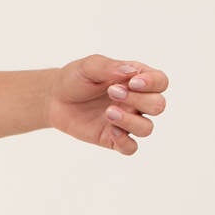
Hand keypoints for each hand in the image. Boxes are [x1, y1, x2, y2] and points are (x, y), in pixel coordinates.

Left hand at [46, 54, 167, 154]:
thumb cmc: (76, 79)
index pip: (160, 82)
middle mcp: (136, 102)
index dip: (153, 83)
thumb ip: (110, 67)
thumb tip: (132, 72)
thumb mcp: (89, 66)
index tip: (132, 82)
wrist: (54, 98)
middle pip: (158, 105)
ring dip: (131, 121)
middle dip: (139, 100)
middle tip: (112, 92)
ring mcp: (126, 121)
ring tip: (108, 112)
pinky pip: (130, 147)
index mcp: (137, 80)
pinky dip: (125, 142)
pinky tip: (111, 131)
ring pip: (147, 128)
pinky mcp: (113, 138)